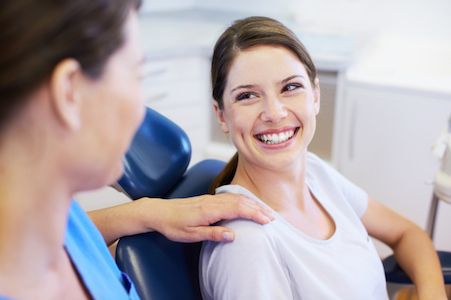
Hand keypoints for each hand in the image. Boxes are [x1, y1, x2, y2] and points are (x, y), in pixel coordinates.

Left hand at [139, 193, 273, 242]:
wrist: (158, 211)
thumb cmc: (173, 225)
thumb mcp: (191, 234)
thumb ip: (212, 234)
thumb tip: (233, 235)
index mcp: (209, 209)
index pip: (238, 209)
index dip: (255, 214)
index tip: (267, 220)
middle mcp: (212, 201)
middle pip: (241, 201)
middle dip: (258, 208)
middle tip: (273, 217)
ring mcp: (211, 198)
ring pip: (236, 197)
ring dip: (252, 203)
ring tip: (264, 211)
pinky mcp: (208, 199)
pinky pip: (230, 197)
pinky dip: (243, 200)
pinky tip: (247, 203)